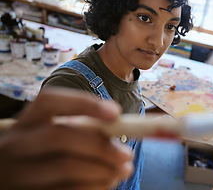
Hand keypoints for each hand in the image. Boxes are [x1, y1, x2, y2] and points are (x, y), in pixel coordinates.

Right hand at [0, 88, 133, 189]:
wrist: (20, 180)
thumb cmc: (50, 152)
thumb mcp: (59, 133)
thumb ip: (84, 128)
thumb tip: (124, 126)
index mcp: (27, 120)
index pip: (49, 101)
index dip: (84, 103)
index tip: (116, 113)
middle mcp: (16, 144)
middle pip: (59, 136)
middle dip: (100, 145)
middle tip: (128, 154)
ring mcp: (18, 172)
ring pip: (66, 167)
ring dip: (104, 169)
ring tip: (124, 169)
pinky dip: (95, 186)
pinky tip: (108, 182)